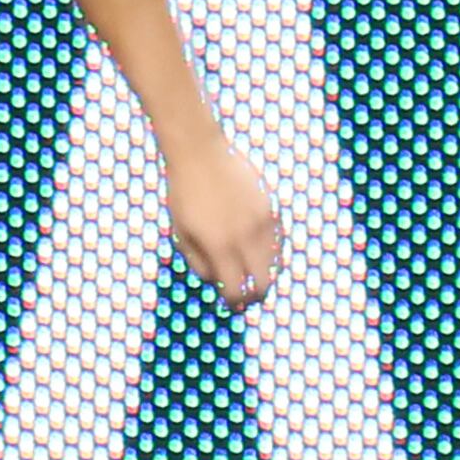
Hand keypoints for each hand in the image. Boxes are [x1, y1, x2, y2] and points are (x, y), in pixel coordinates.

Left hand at [165, 137, 284, 314]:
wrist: (200, 153)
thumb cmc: (183, 195)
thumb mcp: (181, 234)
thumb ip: (200, 264)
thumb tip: (219, 283)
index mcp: (219, 247)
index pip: (236, 290)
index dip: (235, 303)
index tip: (231, 306)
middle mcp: (245, 237)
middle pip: (262, 283)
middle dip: (254, 295)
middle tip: (246, 298)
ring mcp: (261, 222)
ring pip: (275, 264)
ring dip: (265, 274)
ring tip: (253, 275)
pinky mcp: (270, 208)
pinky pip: (278, 241)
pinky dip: (271, 252)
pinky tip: (259, 252)